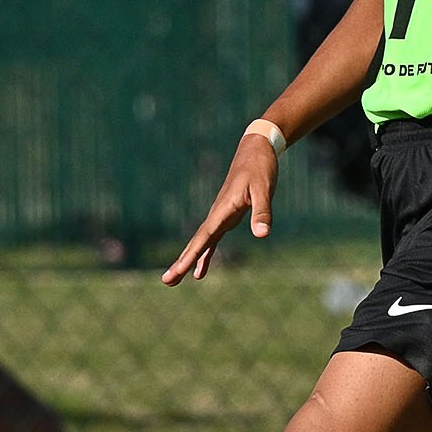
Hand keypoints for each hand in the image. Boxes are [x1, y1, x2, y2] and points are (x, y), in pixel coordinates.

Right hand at [161, 132, 278, 283]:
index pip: (204, 238)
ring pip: (201, 243)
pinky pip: (212, 240)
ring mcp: (221, 216)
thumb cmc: (261, 168)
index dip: (191, 256)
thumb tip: (262, 235)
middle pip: (197, 244)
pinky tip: (200, 271)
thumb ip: (262, 212)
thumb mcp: (264, 189)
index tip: (177, 271)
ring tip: (176, 279)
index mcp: (223, 210)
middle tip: (166, 281)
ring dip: (189, 261)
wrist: (256, 150)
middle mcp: (217, 215)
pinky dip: (205, 255)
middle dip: (182, 263)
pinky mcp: (227, 216)